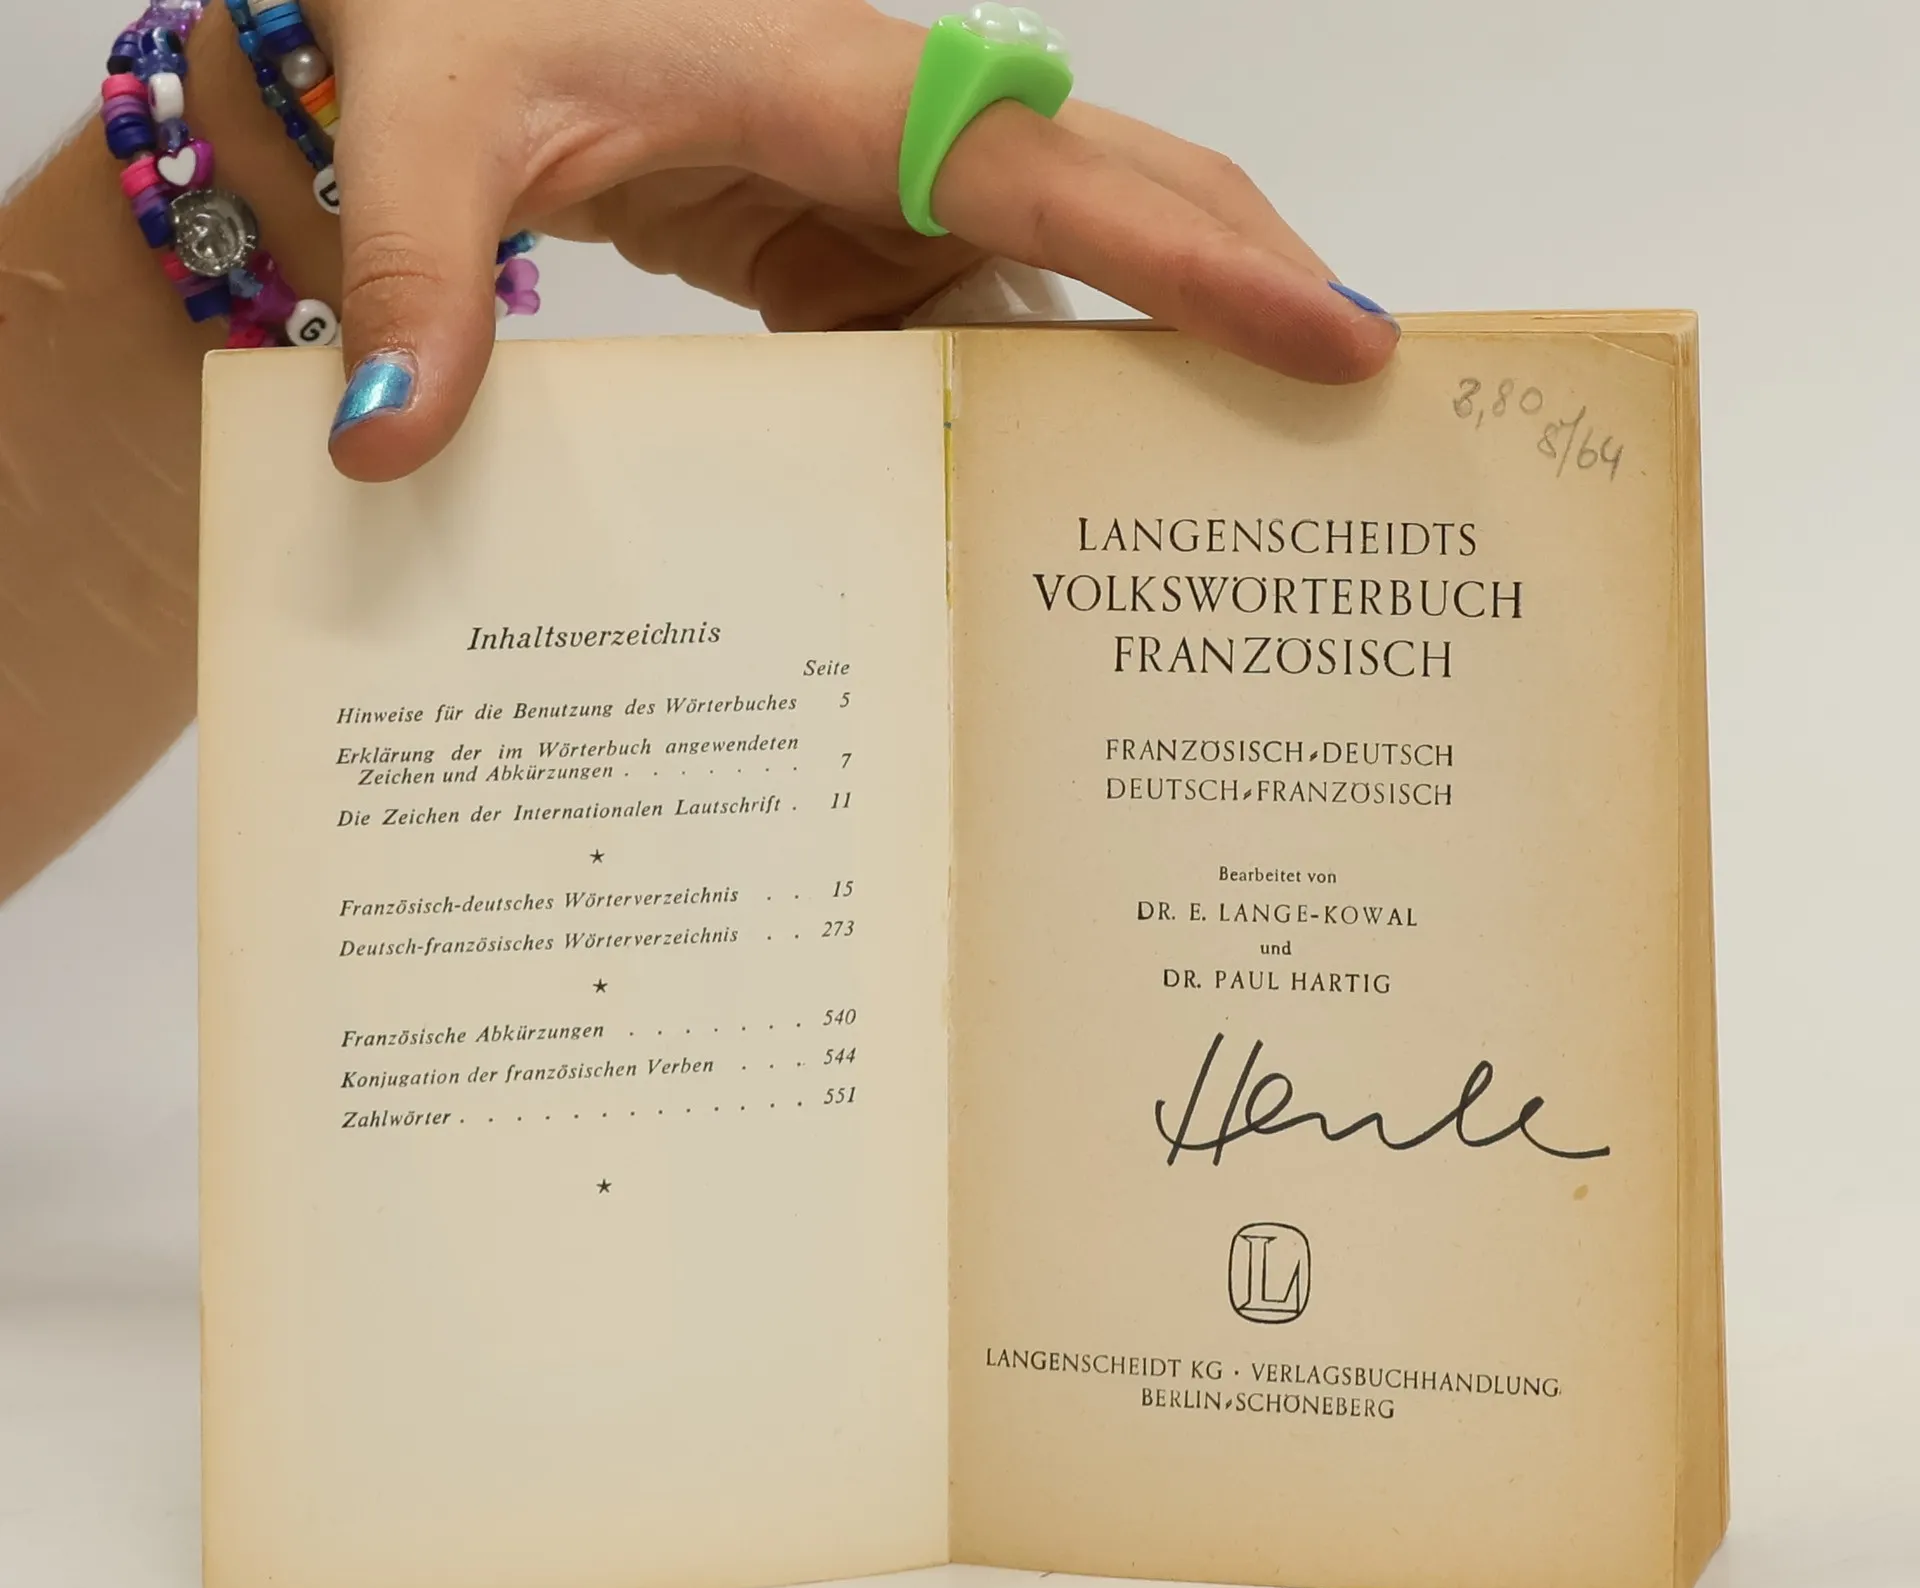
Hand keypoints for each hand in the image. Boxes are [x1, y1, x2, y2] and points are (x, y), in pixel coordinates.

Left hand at [309, 0, 1399, 480]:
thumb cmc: (457, 7)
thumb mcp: (429, 127)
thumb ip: (418, 284)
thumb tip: (393, 445)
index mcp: (833, 87)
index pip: (1061, 175)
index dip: (1207, 261)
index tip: (1340, 333)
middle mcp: (891, 130)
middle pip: (1124, 194)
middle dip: (1246, 290)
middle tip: (1364, 413)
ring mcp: (879, 186)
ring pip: (1066, 267)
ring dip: (1151, 362)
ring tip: (1237, 494)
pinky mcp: (845, 236)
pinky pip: (970, 316)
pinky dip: (1024, 394)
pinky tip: (1048, 497)